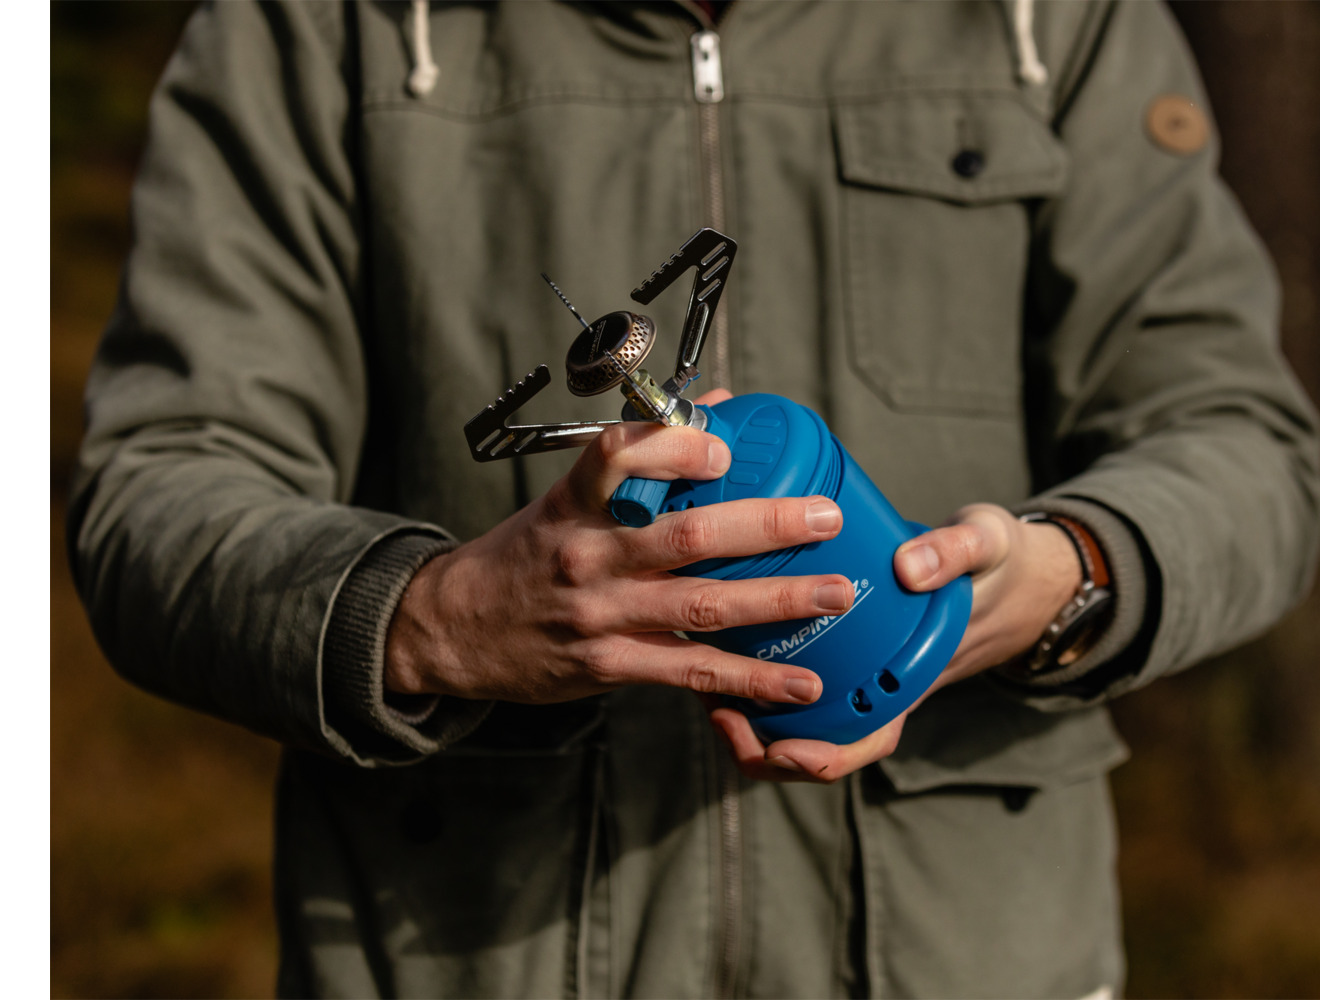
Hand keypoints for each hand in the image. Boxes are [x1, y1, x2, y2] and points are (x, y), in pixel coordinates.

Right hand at [383, 389, 857, 706]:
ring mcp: (603, 614)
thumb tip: (717, 407)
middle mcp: (591, 555)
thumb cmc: (527, 553)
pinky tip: (800, 682)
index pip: (618, 456)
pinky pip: (693, 671)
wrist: (455, 629)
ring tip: (837, 593)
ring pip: (703, 604)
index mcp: (578, 502)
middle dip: (765, 526)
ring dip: (778, 600)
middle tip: (825, 518)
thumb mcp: (568, 496)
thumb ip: (641, 458)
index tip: (725, 446)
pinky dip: (751, 680)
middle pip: (688, 535)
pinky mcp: (612, 665)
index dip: (675, 447)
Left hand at [710, 503, 1080, 782]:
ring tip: (704, 695)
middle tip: (721, 717)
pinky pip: (787, 684)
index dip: (824, 756)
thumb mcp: (986, 546)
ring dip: (748, 722)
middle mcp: (877, 690)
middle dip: (764, 748)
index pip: (869, 740)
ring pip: (794, 723)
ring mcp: (853, 676)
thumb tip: (909, 567)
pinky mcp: (833, 651)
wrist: (1000, 565)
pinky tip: (716, 652)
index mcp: (913, 682)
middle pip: (816, 745)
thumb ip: (954, 553)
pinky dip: (750, 682)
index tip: (786, 749)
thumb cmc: (994, 564)